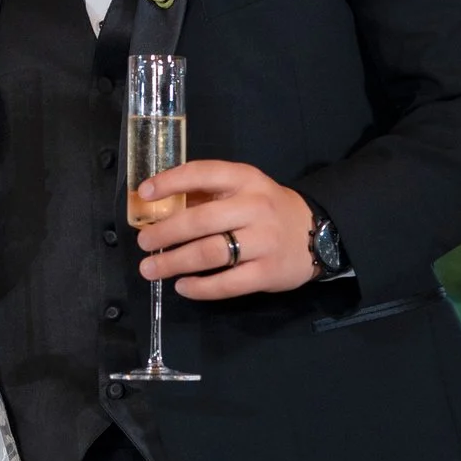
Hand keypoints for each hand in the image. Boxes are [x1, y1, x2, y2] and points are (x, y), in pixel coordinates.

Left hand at [133, 161, 316, 298]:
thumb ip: (206, 194)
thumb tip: (158, 206)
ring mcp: (264, 241)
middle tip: (143, 242)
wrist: (317, 234)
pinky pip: (227, 283)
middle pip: (201, 220)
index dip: (170, 182)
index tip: (144, 193)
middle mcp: (255, 207)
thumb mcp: (243, 189)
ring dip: (174, 262)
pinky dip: (200, 287)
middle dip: (165, 232)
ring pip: (210, 253)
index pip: (202, 173)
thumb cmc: (266, 210)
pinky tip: (182, 286)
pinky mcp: (268, 272)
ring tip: (151, 268)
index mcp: (245, 179)